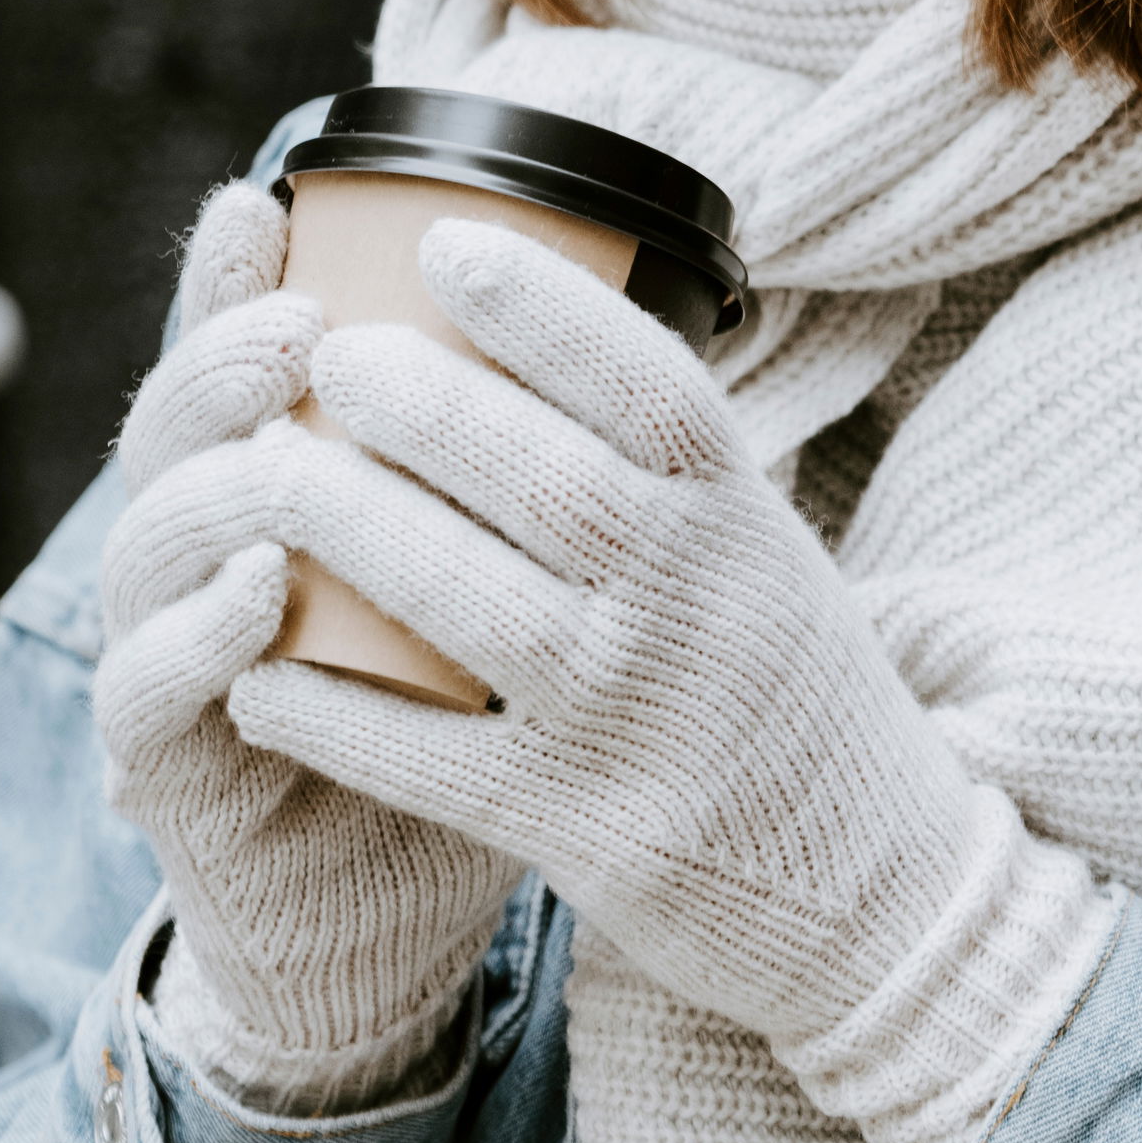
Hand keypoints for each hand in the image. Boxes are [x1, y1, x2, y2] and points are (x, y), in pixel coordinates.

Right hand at [91, 183, 520, 1109]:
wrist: (397, 920)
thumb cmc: (465, 725)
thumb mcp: (498, 581)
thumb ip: (508, 471)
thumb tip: (596, 310)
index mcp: (278, 492)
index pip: (234, 367)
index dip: (228, 285)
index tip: (265, 207)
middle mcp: (207, 560)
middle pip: (176, 430)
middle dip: (223, 360)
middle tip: (301, 323)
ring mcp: (171, 659)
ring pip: (147, 541)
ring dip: (212, 484)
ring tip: (283, 444)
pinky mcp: (166, 770)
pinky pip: (148, 692)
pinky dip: (198, 639)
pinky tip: (257, 597)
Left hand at [224, 223, 1106, 1142]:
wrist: (884, 900)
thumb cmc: (802, 704)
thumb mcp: (771, 559)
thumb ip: (675, 479)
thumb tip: (544, 337)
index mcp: (745, 522)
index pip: (648, 385)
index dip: (543, 304)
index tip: (443, 242)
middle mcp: (696, 604)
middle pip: (544, 476)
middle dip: (421, 404)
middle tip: (327, 357)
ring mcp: (636, 716)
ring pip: (472, 600)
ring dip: (356, 528)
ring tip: (267, 473)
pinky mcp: (583, 827)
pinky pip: (432, 760)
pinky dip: (335, 714)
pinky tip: (257, 675)